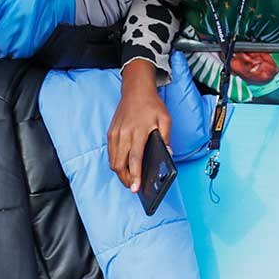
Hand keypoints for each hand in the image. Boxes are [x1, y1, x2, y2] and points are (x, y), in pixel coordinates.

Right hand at [108, 60, 170, 188]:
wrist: (135, 91)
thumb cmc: (152, 105)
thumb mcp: (165, 119)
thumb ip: (166, 137)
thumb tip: (168, 154)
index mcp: (138, 131)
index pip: (135, 158)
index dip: (135, 175)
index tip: (135, 187)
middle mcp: (124, 134)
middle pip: (120, 164)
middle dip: (125, 179)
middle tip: (133, 187)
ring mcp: (115, 134)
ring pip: (113, 161)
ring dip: (120, 172)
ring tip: (129, 179)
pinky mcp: (110, 133)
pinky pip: (111, 153)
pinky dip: (116, 162)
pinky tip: (124, 166)